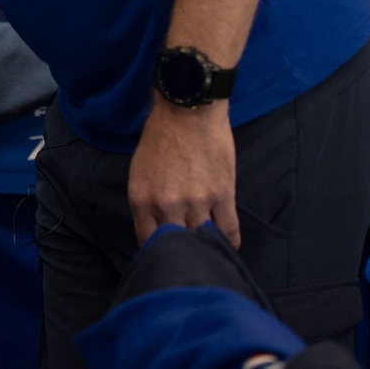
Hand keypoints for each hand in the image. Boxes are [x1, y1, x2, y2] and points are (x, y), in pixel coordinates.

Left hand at [128, 97, 239, 247]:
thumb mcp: (140, 171)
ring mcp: (196, 203)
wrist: (187, 111)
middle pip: (177, 246)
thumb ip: (147, 201)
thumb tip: (156, 226)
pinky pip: (229, 231)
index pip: (147, 241)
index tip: (166, 256)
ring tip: (211, 253)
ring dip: (207, 248)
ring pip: (203, 241)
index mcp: (141, 199)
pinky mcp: (222, 196)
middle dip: (183, 254)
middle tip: (191, 258)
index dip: (157, 252)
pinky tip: (228, 246)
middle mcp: (166, 206)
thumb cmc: (160, 136)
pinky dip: (229, 242)